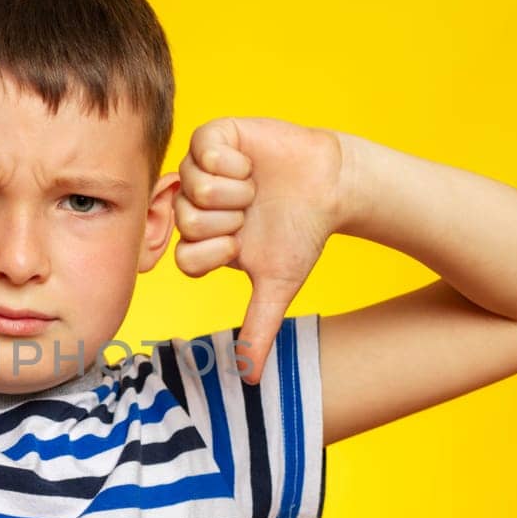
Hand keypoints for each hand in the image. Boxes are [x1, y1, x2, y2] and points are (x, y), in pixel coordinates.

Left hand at [172, 117, 346, 383]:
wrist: (331, 186)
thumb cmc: (301, 234)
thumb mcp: (277, 285)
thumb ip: (258, 329)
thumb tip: (251, 380)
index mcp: (200, 240)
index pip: (184, 258)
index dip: (218, 253)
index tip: (244, 245)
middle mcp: (193, 204)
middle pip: (187, 223)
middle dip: (229, 223)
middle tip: (252, 213)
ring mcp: (201, 169)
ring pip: (193, 187)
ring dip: (234, 193)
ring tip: (254, 188)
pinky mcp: (215, 137)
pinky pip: (202, 150)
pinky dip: (232, 162)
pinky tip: (249, 165)